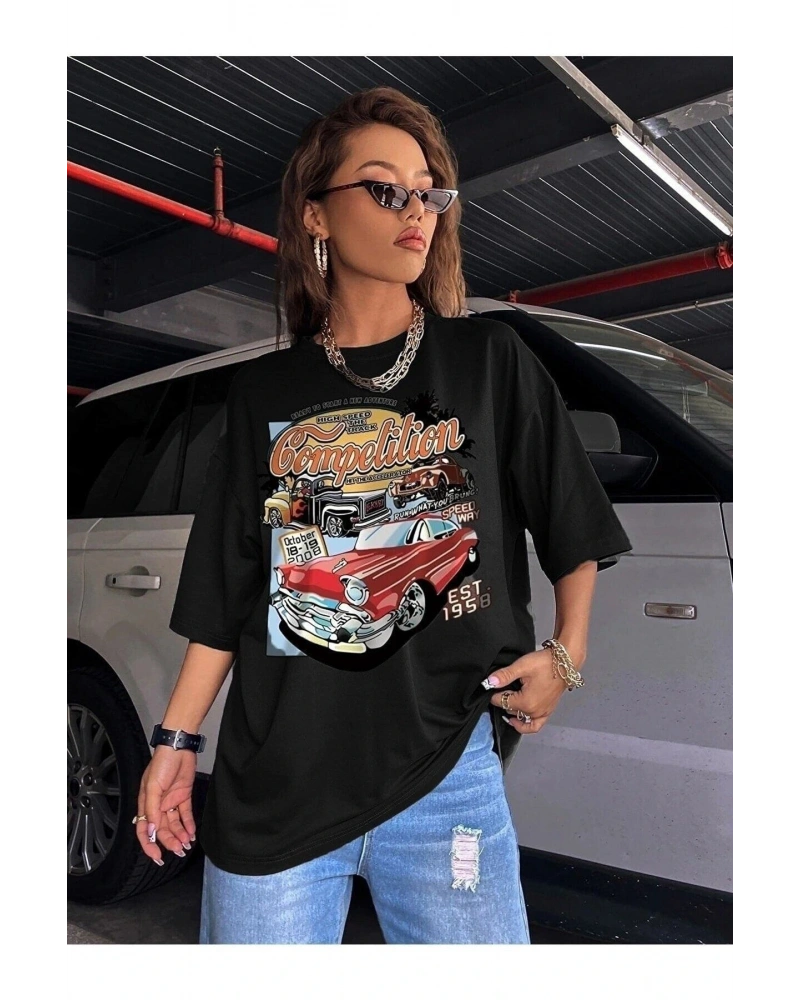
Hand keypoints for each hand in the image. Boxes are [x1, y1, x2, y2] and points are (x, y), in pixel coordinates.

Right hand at [134, 746, 197, 865]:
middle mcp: (157, 805)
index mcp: (145, 804)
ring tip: (187, 843)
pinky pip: (185, 814)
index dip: (148, 844)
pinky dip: (188, 824)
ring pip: (174, 824)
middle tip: (178, 850)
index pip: (144, 830)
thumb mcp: (152, 787)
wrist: (179, 749)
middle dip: (169, 841)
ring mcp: (171, 801)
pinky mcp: (183, 796)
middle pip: (162, 829)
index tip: (156, 856)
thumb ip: (151, 810)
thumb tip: (150, 830)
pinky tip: (192, 833)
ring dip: (180, 834)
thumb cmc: (161, 763)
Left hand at [482, 649, 569, 733]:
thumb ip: (505, 675)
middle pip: (510, 709)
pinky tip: (517, 720)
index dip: (495, 694)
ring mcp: (541, 713)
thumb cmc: (545, 663)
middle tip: (503, 688)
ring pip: (520, 717)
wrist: (564, 662)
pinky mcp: (547, 712)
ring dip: (512, 710)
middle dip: (504, 699)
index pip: (501, 702)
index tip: (493, 686)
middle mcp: (533, 712)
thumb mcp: (522, 666)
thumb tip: (489, 682)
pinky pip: (534, 726)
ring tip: (509, 698)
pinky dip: (525, 726)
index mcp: (526, 702)